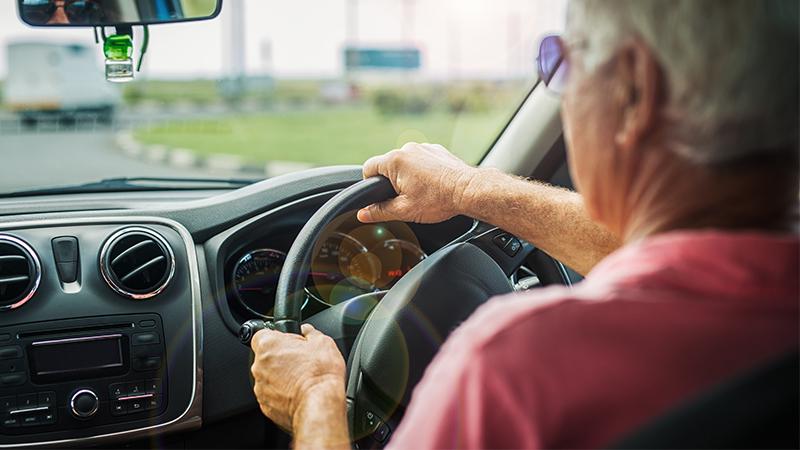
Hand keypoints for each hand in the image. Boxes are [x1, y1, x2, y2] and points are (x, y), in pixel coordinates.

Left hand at [250, 324, 345, 430]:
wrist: (320, 405)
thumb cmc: (320, 374)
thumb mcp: (322, 341)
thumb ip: (309, 332)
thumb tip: (307, 331)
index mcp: (268, 346)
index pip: (262, 333)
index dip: (277, 337)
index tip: (289, 341)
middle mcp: (259, 366)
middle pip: (265, 356)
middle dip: (280, 357)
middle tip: (300, 361)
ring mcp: (261, 388)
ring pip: (268, 377)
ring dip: (281, 376)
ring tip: (301, 379)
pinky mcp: (266, 405)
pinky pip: (272, 395)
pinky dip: (282, 393)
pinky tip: (298, 392)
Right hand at [359, 142, 479, 223]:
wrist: (468, 190)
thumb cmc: (439, 200)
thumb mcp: (404, 211)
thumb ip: (379, 212)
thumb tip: (363, 214)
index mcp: (395, 161)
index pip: (368, 168)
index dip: (369, 184)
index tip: (378, 196)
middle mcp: (408, 149)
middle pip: (388, 166)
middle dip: (392, 183)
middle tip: (404, 199)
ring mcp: (424, 147)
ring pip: (406, 163)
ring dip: (408, 176)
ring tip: (421, 193)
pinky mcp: (436, 150)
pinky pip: (421, 160)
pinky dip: (423, 171)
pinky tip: (432, 186)